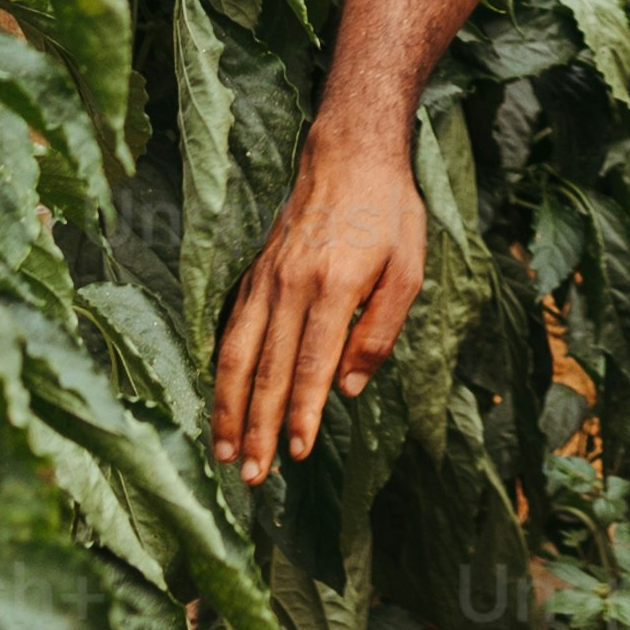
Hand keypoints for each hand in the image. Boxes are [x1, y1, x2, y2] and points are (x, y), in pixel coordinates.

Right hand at [211, 121, 427, 480]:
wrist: (348, 152)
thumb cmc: (389, 213)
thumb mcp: (409, 268)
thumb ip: (381, 331)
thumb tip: (350, 390)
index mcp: (335, 286)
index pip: (312, 364)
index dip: (302, 413)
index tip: (296, 454)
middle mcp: (291, 285)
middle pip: (266, 370)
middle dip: (257, 428)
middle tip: (253, 476)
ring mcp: (266, 279)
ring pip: (237, 354)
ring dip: (228, 408)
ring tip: (225, 452)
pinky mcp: (255, 274)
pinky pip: (230, 329)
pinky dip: (222, 371)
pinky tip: (220, 401)